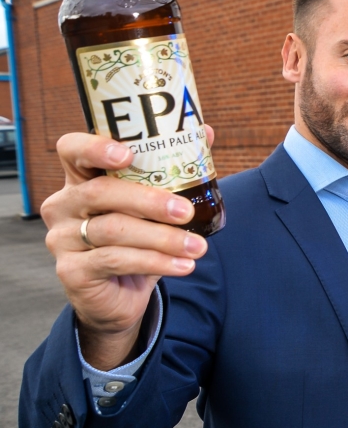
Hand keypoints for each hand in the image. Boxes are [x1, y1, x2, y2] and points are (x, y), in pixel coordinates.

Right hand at [41, 128, 214, 369]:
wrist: (118, 295)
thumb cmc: (137, 241)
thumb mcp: (152, 207)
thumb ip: (172, 171)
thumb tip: (205, 132)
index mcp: (81, 180)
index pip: (72, 150)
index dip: (94, 147)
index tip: (128, 155)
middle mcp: (64, 205)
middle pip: (100, 193)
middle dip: (149, 201)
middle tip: (186, 211)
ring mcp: (62, 238)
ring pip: (113, 230)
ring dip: (162, 238)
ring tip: (197, 246)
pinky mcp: (71, 270)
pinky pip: (115, 261)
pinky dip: (155, 262)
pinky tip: (183, 265)